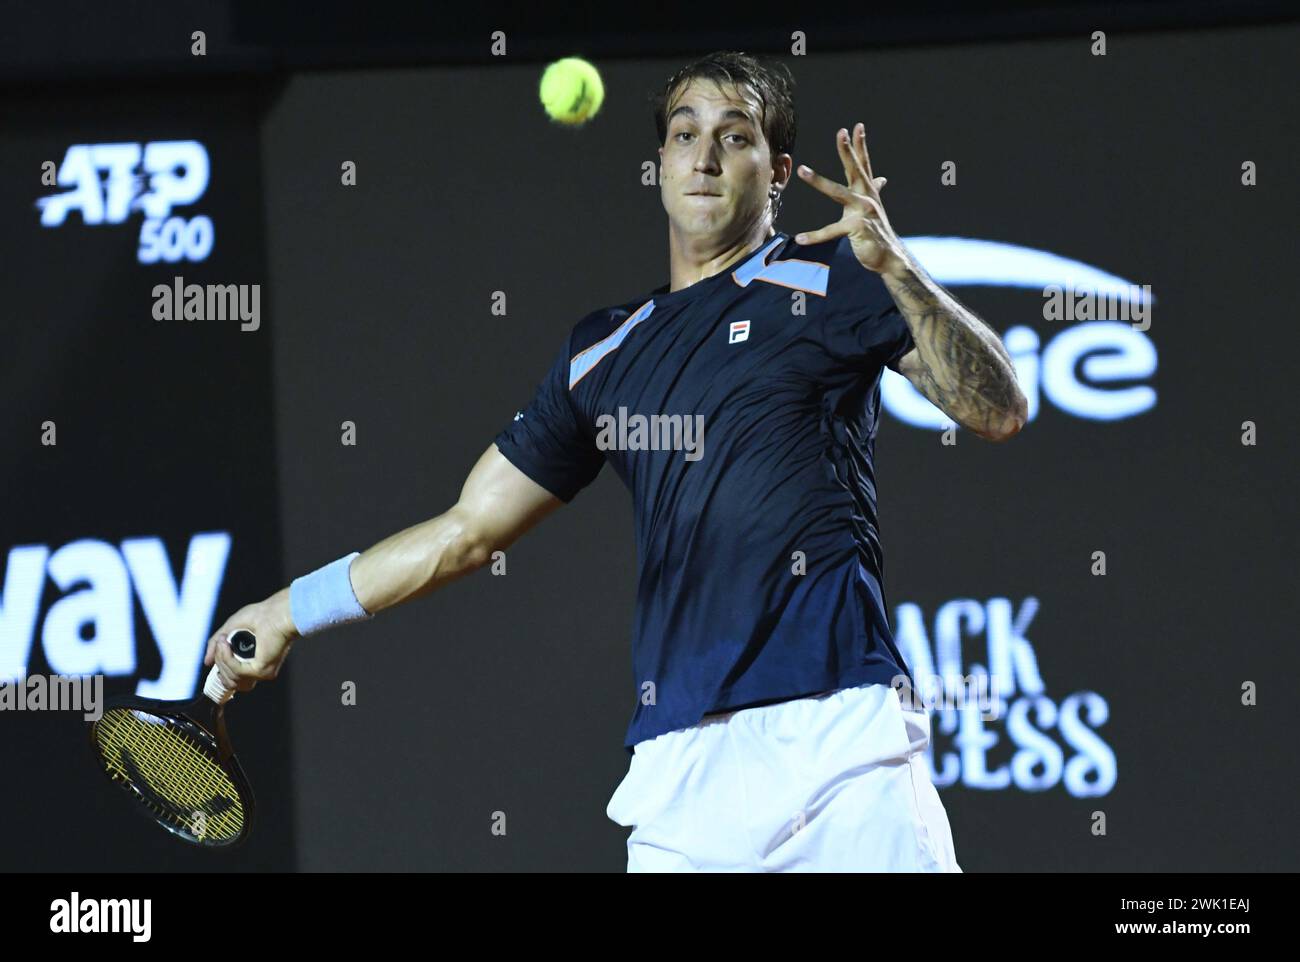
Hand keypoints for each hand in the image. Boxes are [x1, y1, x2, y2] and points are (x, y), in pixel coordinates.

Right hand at [203, 589, 297, 692]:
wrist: (277, 611)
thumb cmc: (261, 615)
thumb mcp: (231, 628)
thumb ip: (217, 645)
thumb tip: (207, 662)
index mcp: (257, 663)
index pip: (234, 679)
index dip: (222, 669)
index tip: (218, 652)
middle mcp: (261, 671)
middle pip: (230, 682)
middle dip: (220, 663)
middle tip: (220, 643)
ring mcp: (262, 672)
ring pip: (231, 679)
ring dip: (222, 660)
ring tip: (223, 642)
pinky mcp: (261, 670)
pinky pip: (236, 671)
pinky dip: (227, 658)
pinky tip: (226, 644)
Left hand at [792, 122, 908, 276]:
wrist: (889, 257)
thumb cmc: (878, 233)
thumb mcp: (874, 209)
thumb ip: (873, 191)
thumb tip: (881, 178)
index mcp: (868, 192)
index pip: (863, 164)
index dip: (860, 145)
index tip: (856, 126)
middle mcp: (867, 197)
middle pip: (855, 169)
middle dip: (847, 150)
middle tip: (841, 132)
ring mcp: (862, 211)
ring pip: (837, 192)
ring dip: (818, 180)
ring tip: (802, 169)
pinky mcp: (856, 228)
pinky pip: (831, 231)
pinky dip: (815, 236)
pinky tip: (800, 238)